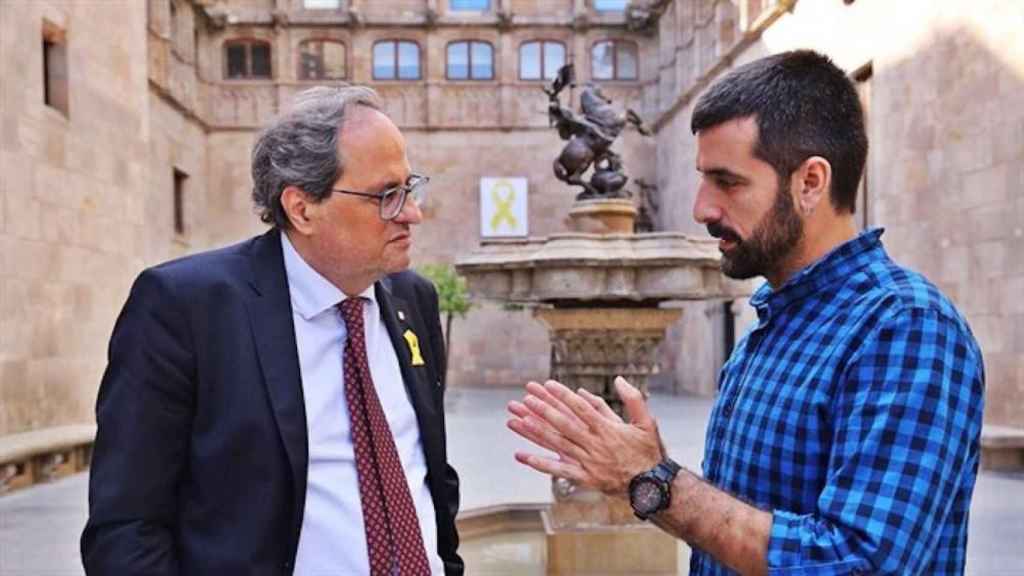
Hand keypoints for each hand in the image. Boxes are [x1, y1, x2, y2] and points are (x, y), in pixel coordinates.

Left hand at [507, 376, 662, 495]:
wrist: (652, 486)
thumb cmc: (648, 452)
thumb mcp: (647, 422)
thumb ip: (633, 399)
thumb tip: (618, 379)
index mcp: (608, 429)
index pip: (581, 408)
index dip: (563, 395)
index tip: (548, 384)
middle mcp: (595, 445)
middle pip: (565, 424)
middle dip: (545, 410)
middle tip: (527, 398)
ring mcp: (588, 462)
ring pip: (558, 444)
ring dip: (538, 432)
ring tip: (519, 420)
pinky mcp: (584, 478)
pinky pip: (559, 470)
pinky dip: (540, 463)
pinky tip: (522, 456)